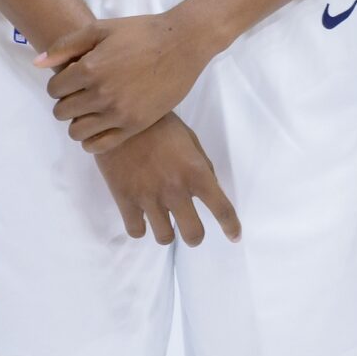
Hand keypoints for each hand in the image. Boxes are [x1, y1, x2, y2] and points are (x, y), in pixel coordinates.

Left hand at [40, 9, 219, 152]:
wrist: (182, 44)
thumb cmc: (141, 32)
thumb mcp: (101, 29)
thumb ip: (66, 46)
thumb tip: (37, 65)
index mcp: (90, 69)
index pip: (54, 89)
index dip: (59, 84)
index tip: (72, 79)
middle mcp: (101, 94)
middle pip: (62, 112)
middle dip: (66, 102)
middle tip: (81, 93)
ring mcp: (118, 113)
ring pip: (77, 132)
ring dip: (78, 122)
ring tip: (90, 110)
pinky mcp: (135, 125)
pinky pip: (100, 145)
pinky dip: (92, 140)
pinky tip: (99, 126)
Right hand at [91, 113, 240, 246]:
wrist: (122, 117)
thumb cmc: (160, 125)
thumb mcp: (190, 140)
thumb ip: (202, 167)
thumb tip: (211, 190)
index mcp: (196, 173)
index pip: (222, 209)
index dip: (231, 227)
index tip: (234, 236)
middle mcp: (175, 189)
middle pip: (194, 234)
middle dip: (195, 236)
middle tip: (190, 229)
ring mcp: (149, 197)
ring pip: (165, 238)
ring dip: (167, 232)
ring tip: (163, 220)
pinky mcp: (125, 200)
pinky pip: (137, 231)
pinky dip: (142, 227)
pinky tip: (142, 216)